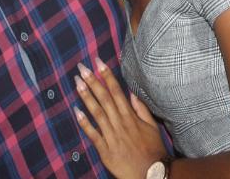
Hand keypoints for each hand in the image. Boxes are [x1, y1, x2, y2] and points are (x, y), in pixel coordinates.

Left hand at [73, 57, 166, 178]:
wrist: (151, 174)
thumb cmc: (153, 150)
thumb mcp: (152, 126)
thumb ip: (141, 109)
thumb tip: (131, 93)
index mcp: (131, 116)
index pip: (117, 91)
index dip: (107, 76)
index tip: (98, 62)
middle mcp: (120, 123)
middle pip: (104, 98)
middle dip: (93, 81)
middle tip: (82, 67)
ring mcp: (112, 136)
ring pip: (97, 112)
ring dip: (86, 96)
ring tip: (77, 82)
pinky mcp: (105, 150)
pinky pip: (93, 134)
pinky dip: (84, 123)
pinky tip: (76, 111)